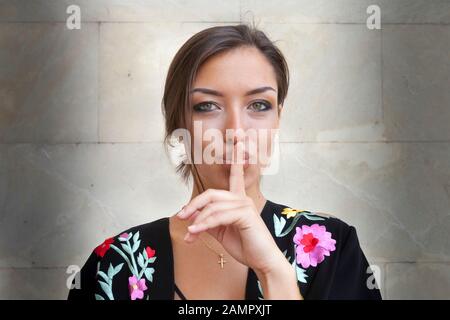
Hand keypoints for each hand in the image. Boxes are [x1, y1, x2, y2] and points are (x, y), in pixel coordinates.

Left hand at [176, 141, 286, 274]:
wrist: (261, 261)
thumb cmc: (245, 245)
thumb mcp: (221, 232)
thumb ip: (208, 222)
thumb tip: (191, 219)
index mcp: (238, 200)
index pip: (236, 176)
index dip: (236, 158)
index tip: (239, 139)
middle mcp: (242, 198)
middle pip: (211, 194)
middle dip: (194, 205)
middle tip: (181, 216)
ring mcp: (245, 204)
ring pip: (213, 206)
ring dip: (197, 220)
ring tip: (189, 234)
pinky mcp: (245, 214)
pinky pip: (218, 216)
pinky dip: (204, 224)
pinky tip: (195, 232)